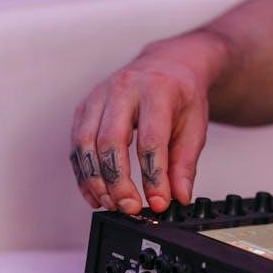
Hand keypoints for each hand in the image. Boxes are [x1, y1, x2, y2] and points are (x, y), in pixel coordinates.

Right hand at [70, 31, 228, 213]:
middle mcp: (123, 89)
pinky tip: (94, 194)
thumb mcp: (195, 126)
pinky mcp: (84, 108)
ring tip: (111, 204)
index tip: (159, 202)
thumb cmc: (182, 95)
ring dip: (96, 180)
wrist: (168, 65)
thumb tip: (178, 196)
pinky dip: (83, 173)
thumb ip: (185, 163)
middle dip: (118, 181)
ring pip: (86, 143)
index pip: (151, 140)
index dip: (153, 176)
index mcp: (157, 90)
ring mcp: (99, 97)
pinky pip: (77, 144)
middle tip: (129, 208)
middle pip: (111, 142)